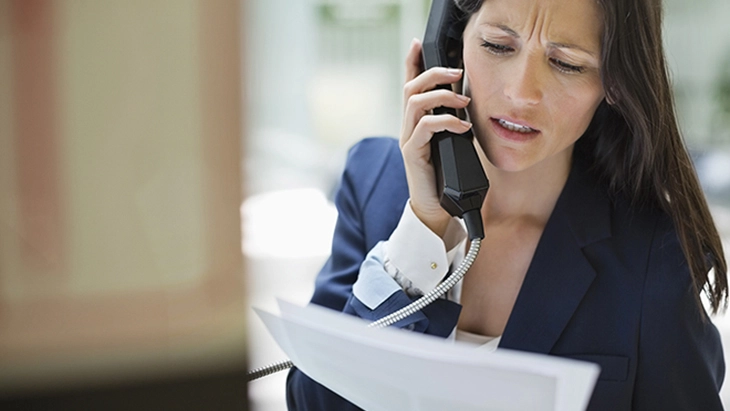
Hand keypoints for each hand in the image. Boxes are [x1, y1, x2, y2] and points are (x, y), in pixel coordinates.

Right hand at [400, 38, 471, 237]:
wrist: (436, 209)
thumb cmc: (445, 176)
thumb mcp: (451, 143)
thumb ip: (453, 123)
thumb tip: (468, 102)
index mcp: (416, 122)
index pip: (410, 85)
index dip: (411, 62)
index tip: (418, 43)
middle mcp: (408, 127)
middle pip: (411, 87)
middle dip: (433, 73)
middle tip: (457, 71)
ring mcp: (408, 139)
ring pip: (416, 103)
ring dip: (442, 96)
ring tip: (463, 100)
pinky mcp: (412, 153)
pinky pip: (425, 127)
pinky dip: (446, 122)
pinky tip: (463, 127)